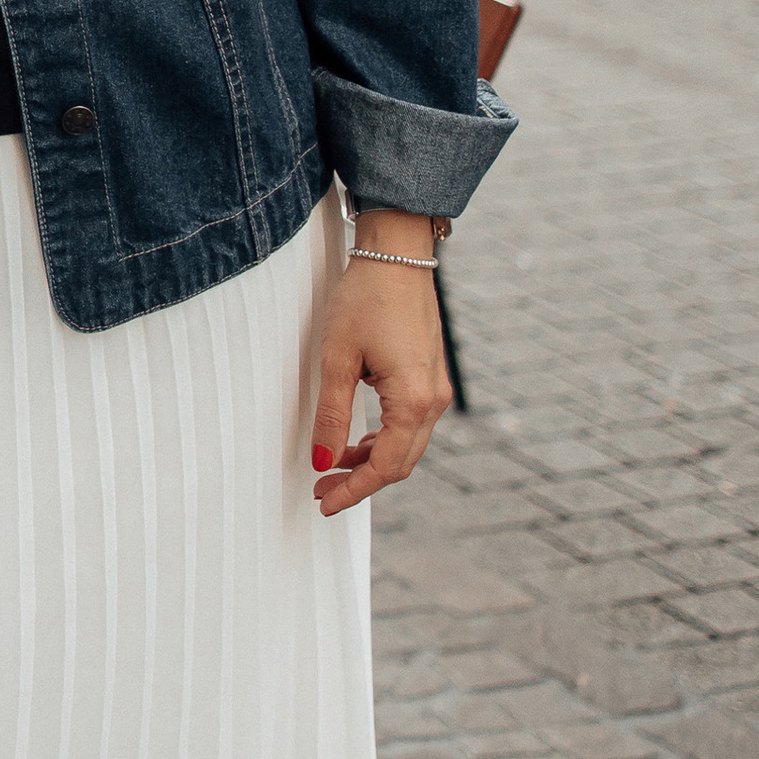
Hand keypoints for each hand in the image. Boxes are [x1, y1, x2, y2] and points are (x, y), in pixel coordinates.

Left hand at [310, 228, 449, 517]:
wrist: (397, 256)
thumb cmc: (365, 299)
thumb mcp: (337, 360)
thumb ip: (332, 416)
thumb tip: (323, 462)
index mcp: (413, 400)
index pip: (386, 466)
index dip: (354, 491)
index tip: (324, 502)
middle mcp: (433, 400)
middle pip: (401, 462)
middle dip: (361, 482)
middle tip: (322, 490)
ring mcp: (436, 388)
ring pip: (406, 445)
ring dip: (371, 461)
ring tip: (332, 467)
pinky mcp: (430, 376)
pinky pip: (409, 424)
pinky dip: (383, 439)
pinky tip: (356, 441)